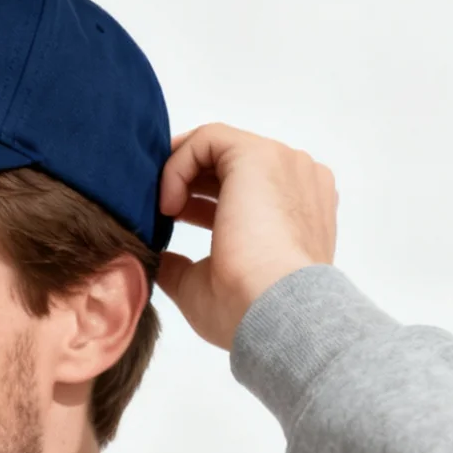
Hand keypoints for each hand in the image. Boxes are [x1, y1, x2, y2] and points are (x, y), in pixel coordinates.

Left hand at [153, 122, 338, 350]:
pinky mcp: (258, 156)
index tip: (169, 218)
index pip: (244, 187)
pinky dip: (178, 165)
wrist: (274, 312)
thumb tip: (156, 258)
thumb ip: (182, 265)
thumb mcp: (207, 286)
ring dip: (179, 171)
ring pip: (217, 147)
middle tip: (156, 210)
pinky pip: (208, 139)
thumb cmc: (248, 309)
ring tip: (160, 209)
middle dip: (186, 181)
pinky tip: (168, 203)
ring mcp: (283, 165)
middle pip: (230, 164)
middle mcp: (296, 181)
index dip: (199, 197)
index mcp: (296, 211)